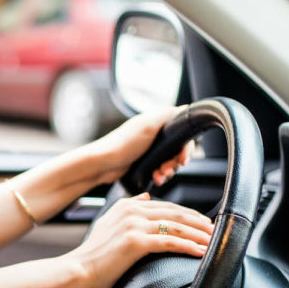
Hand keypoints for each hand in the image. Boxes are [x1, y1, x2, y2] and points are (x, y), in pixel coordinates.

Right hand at [68, 193, 213, 287]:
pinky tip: (200, 251)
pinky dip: (188, 246)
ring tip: (213, 241)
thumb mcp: (108, 222)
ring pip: (176, 226)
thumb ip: (128, 207)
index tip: (203, 222)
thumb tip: (146, 198)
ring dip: (199, 234)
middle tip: (215, 230)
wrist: (80, 268)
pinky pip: (170, 241)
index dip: (188, 213)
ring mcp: (134, 225)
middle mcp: (133, 211)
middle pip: (176, 214)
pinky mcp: (136, 242)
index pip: (167, 206)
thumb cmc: (94, 253)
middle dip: (199, 222)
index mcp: (128, 206)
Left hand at [75, 107, 193, 185]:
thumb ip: (168, 115)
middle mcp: (154, 135)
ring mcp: (149, 150)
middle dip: (175, 162)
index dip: (185, 147)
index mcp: (156, 123)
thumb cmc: (123, 144)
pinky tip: (156, 179)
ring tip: (159, 176)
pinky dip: (160, 175)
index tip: (183, 159)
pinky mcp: (144, 163)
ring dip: (168, 171)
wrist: (103, 164)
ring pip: (169, 161)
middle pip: (177, 150)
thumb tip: (185, 108)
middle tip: (167, 169)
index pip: (181, 133)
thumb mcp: (147, 125)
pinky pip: (159, 170)